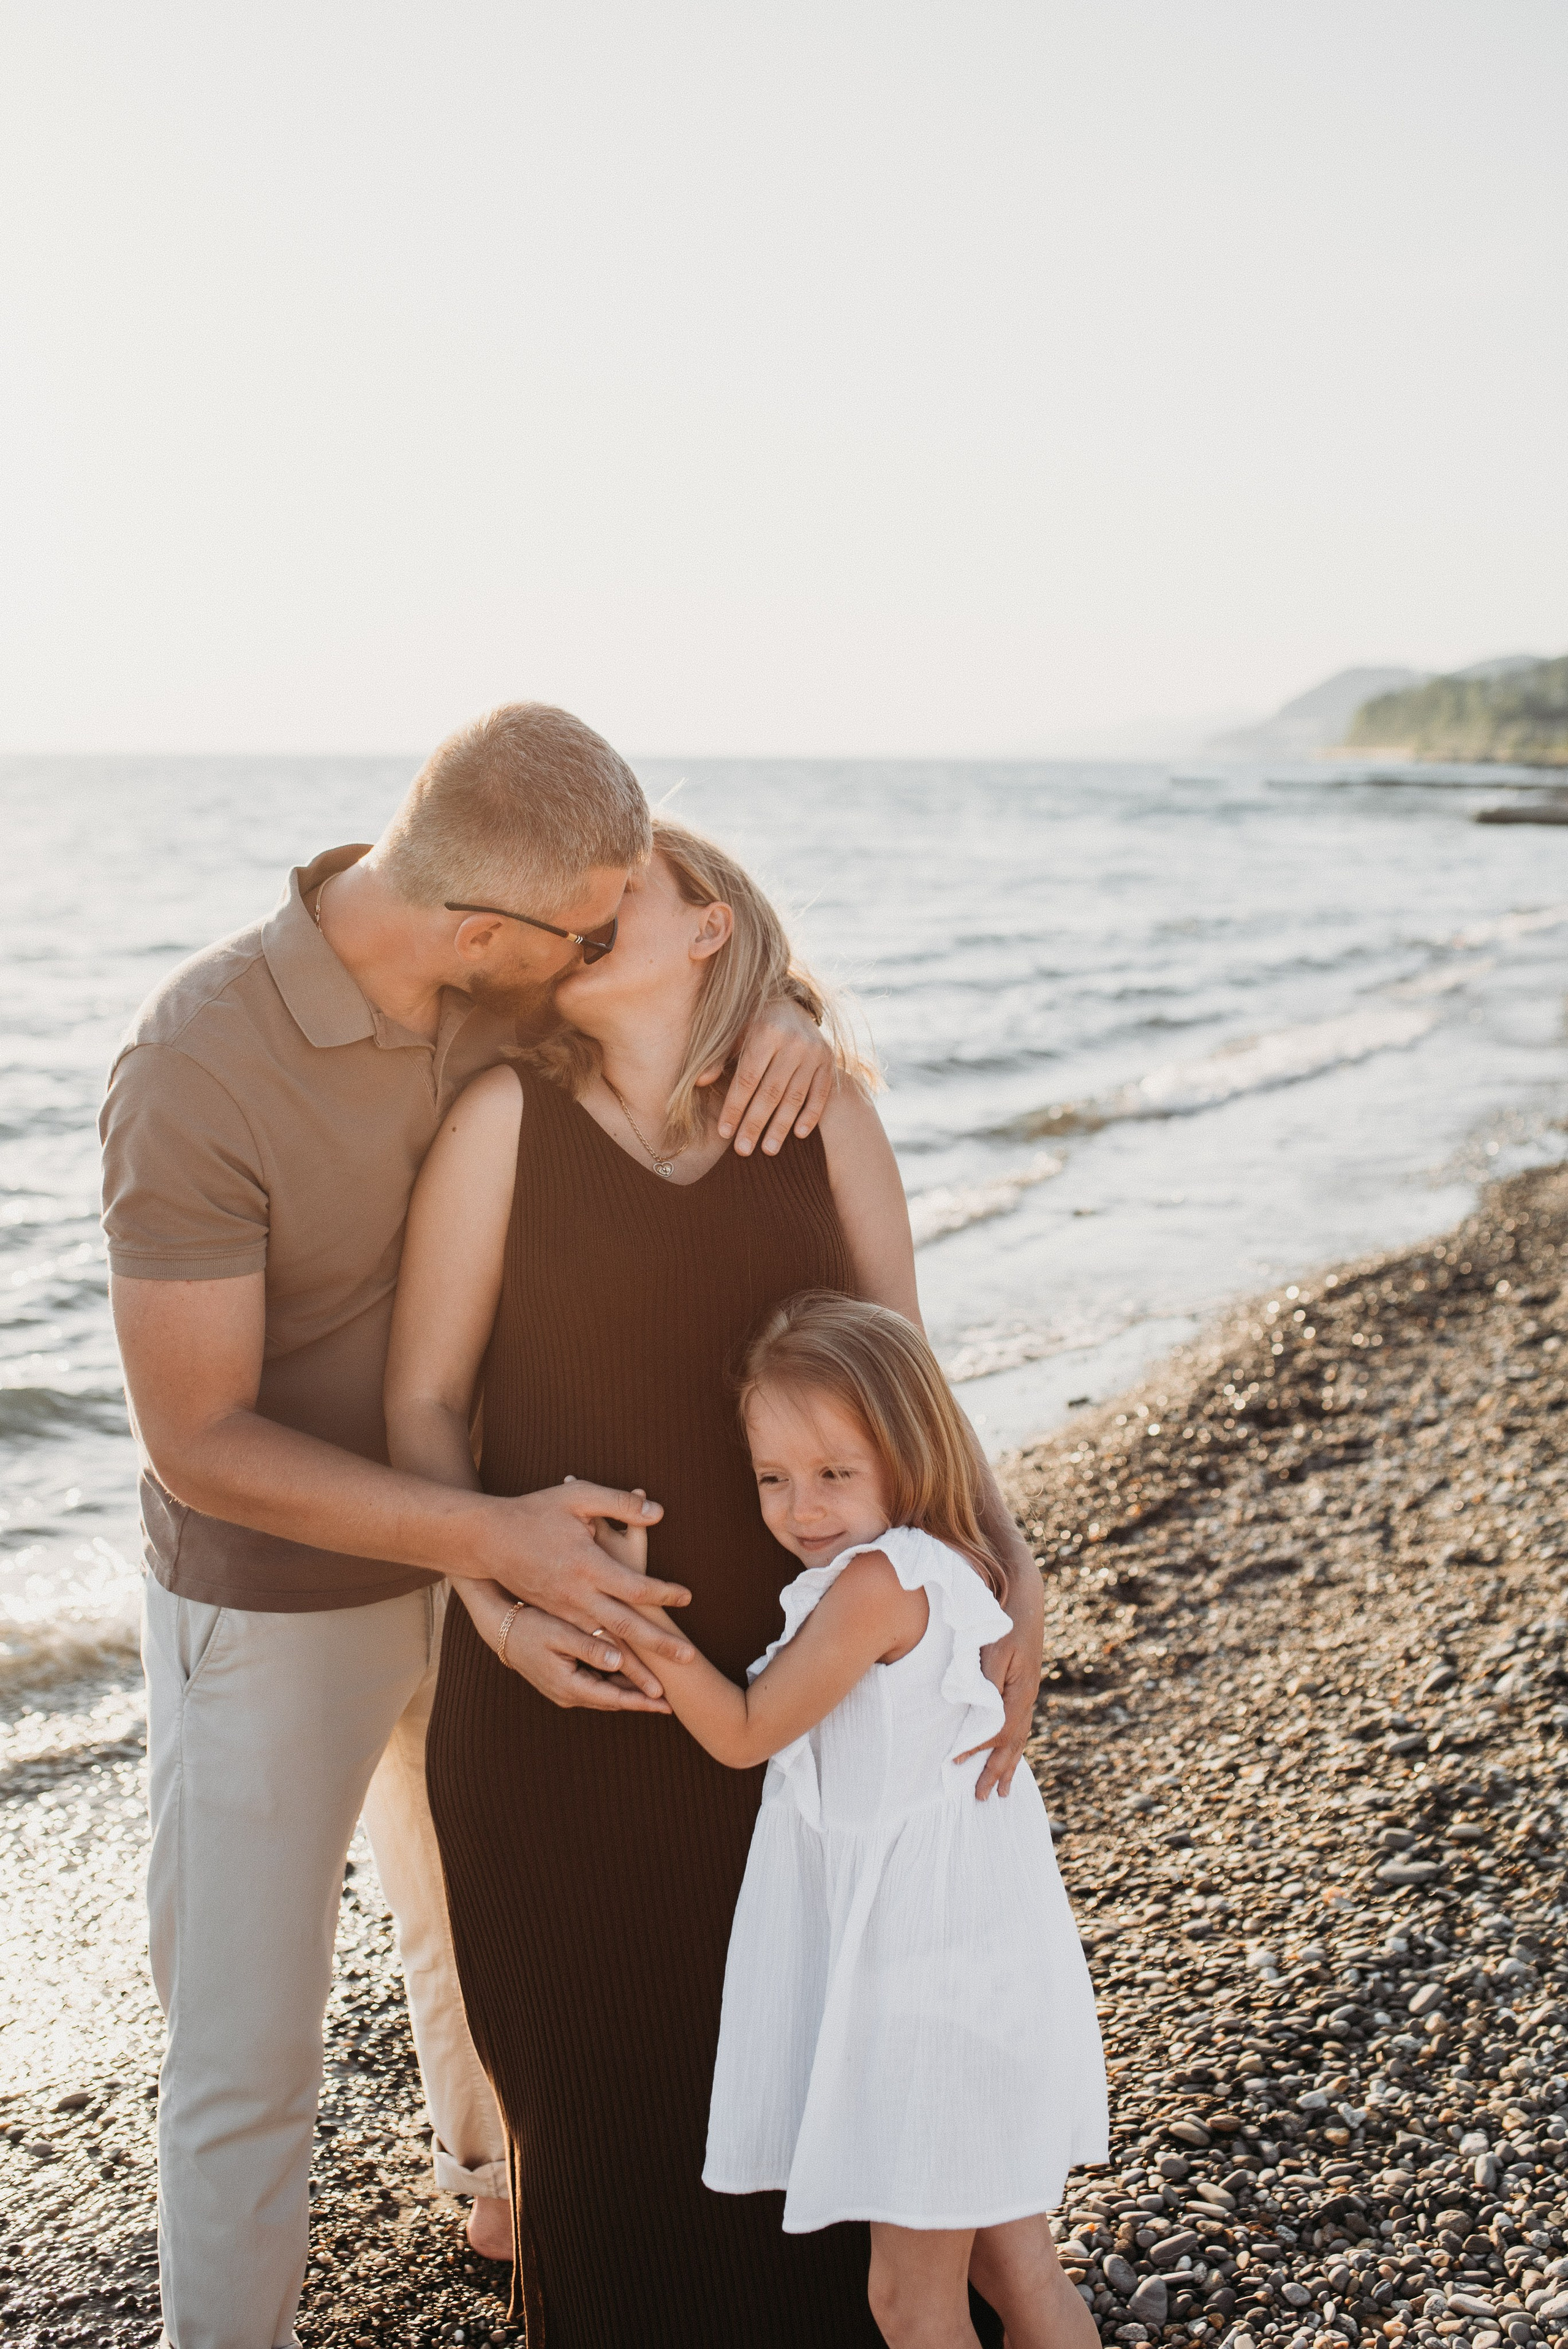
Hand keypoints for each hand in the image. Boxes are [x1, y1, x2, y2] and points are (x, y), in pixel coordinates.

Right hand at [476, 1480, 693, 1662]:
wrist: (487, 1540)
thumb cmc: (534, 1513)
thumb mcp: (576, 1496)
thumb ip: (618, 1502)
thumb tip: (658, 1510)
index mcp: (585, 1565)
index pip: (633, 1585)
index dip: (662, 1592)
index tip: (687, 1597)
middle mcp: (576, 1596)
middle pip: (624, 1626)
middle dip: (658, 1645)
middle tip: (689, 1659)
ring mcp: (564, 1612)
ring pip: (604, 1647)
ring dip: (633, 1670)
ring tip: (660, 1694)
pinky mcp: (556, 1619)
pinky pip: (587, 1648)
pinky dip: (607, 1668)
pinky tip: (626, 1682)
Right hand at [500, 1605, 671, 1712]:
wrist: (501, 1629)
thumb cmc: (530, 1625)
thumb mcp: (559, 1634)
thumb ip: (588, 1647)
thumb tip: (618, 1661)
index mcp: (568, 1685)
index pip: (613, 1698)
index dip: (641, 1701)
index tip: (667, 1704)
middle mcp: (567, 1694)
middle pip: (613, 1700)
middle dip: (641, 1701)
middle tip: (672, 1703)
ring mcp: (565, 1690)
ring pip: (606, 1694)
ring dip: (631, 1694)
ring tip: (659, 1694)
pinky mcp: (564, 1680)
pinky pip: (597, 1686)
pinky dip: (617, 1684)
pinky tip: (633, 1677)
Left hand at [702, 995, 834, 1157]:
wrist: (791, 1006)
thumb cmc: (753, 1025)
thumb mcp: (734, 1034)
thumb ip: (718, 1058)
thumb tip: (699, 1083)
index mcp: (765, 1031)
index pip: (747, 1078)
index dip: (735, 1107)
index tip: (724, 1133)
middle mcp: (793, 1041)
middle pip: (770, 1092)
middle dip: (755, 1124)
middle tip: (743, 1150)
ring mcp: (814, 1052)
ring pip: (795, 1097)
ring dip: (781, 1126)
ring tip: (768, 1150)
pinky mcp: (829, 1061)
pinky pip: (820, 1093)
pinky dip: (811, 1115)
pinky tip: (799, 1135)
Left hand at [957, 1623, 1043, 1799]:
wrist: (1024, 1593)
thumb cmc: (1004, 1619)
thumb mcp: (994, 1650)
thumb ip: (987, 1682)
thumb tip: (979, 1713)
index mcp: (1021, 1692)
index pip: (999, 1732)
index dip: (977, 1749)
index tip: (955, 1762)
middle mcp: (1027, 1697)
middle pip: (1012, 1743)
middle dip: (997, 1771)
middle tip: (984, 1797)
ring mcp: (1027, 1692)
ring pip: (1018, 1737)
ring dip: (1009, 1763)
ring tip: (1002, 1788)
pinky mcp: (1022, 1685)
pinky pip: (1018, 1724)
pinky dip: (1012, 1744)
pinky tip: (1008, 1752)